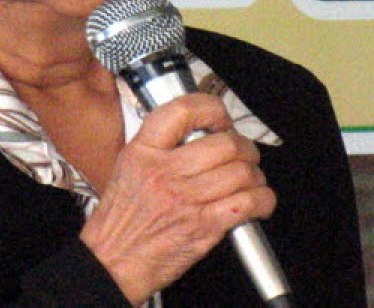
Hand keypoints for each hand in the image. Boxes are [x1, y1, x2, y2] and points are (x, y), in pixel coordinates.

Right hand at [79, 92, 276, 304]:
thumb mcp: (127, 168)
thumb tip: (200, 132)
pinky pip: (248, 202)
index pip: (183, 111)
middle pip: (225, 143)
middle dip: (244, 147)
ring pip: (242, 172)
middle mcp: (165, 173)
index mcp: (143, 153)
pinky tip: (258, 201)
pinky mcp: (204, 227)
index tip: (220, 118)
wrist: (110, 265)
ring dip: (255, 174)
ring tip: (250, 179)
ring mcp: (186, 200)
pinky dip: (263, 199)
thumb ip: (159, 146)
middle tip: (242, 154)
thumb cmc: (119, 222)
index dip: (211, 108)